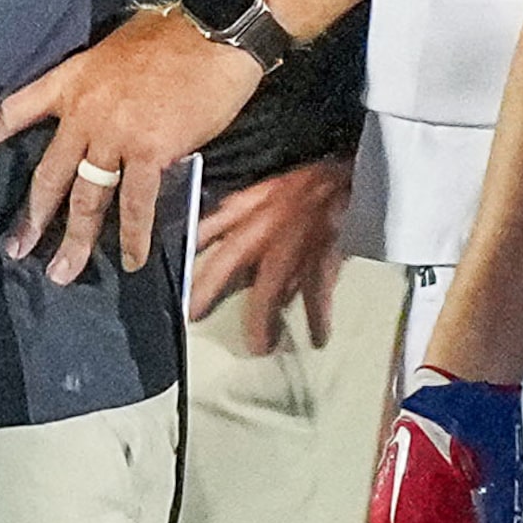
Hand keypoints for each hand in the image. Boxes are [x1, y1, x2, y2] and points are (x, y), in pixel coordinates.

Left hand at [0, 7, 261, 282]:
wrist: (212, 32)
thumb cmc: (171, 33)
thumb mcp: (114, 48)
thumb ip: (99, 84)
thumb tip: (107, 109)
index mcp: (70, 80)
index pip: (16, 108)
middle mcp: (82, 112)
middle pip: (49, 171)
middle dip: (33, 215)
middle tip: (17, 248)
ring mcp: (113, 135)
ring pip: (86, 196)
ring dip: (75, 239)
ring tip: (63, 272)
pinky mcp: (149, 151)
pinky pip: (134, 203)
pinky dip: (132, 235)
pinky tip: (130, 260)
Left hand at [191, 156, 353, 353]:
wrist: (346, 177)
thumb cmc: (303, 187)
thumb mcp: (261, 193)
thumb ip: (235, 216)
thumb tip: (205, 241)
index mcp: (247, 207)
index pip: (209, 227)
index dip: (191, 251)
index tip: (176, 269)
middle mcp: (264, 225)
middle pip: (231, 260)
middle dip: (210, 288)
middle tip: (194, 315)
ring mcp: (293, 241)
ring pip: (271, 285)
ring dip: (263, 318)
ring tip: (259, 345)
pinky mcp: (324, 254)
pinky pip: (318, 292)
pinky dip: (318, 317)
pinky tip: (318, 338)